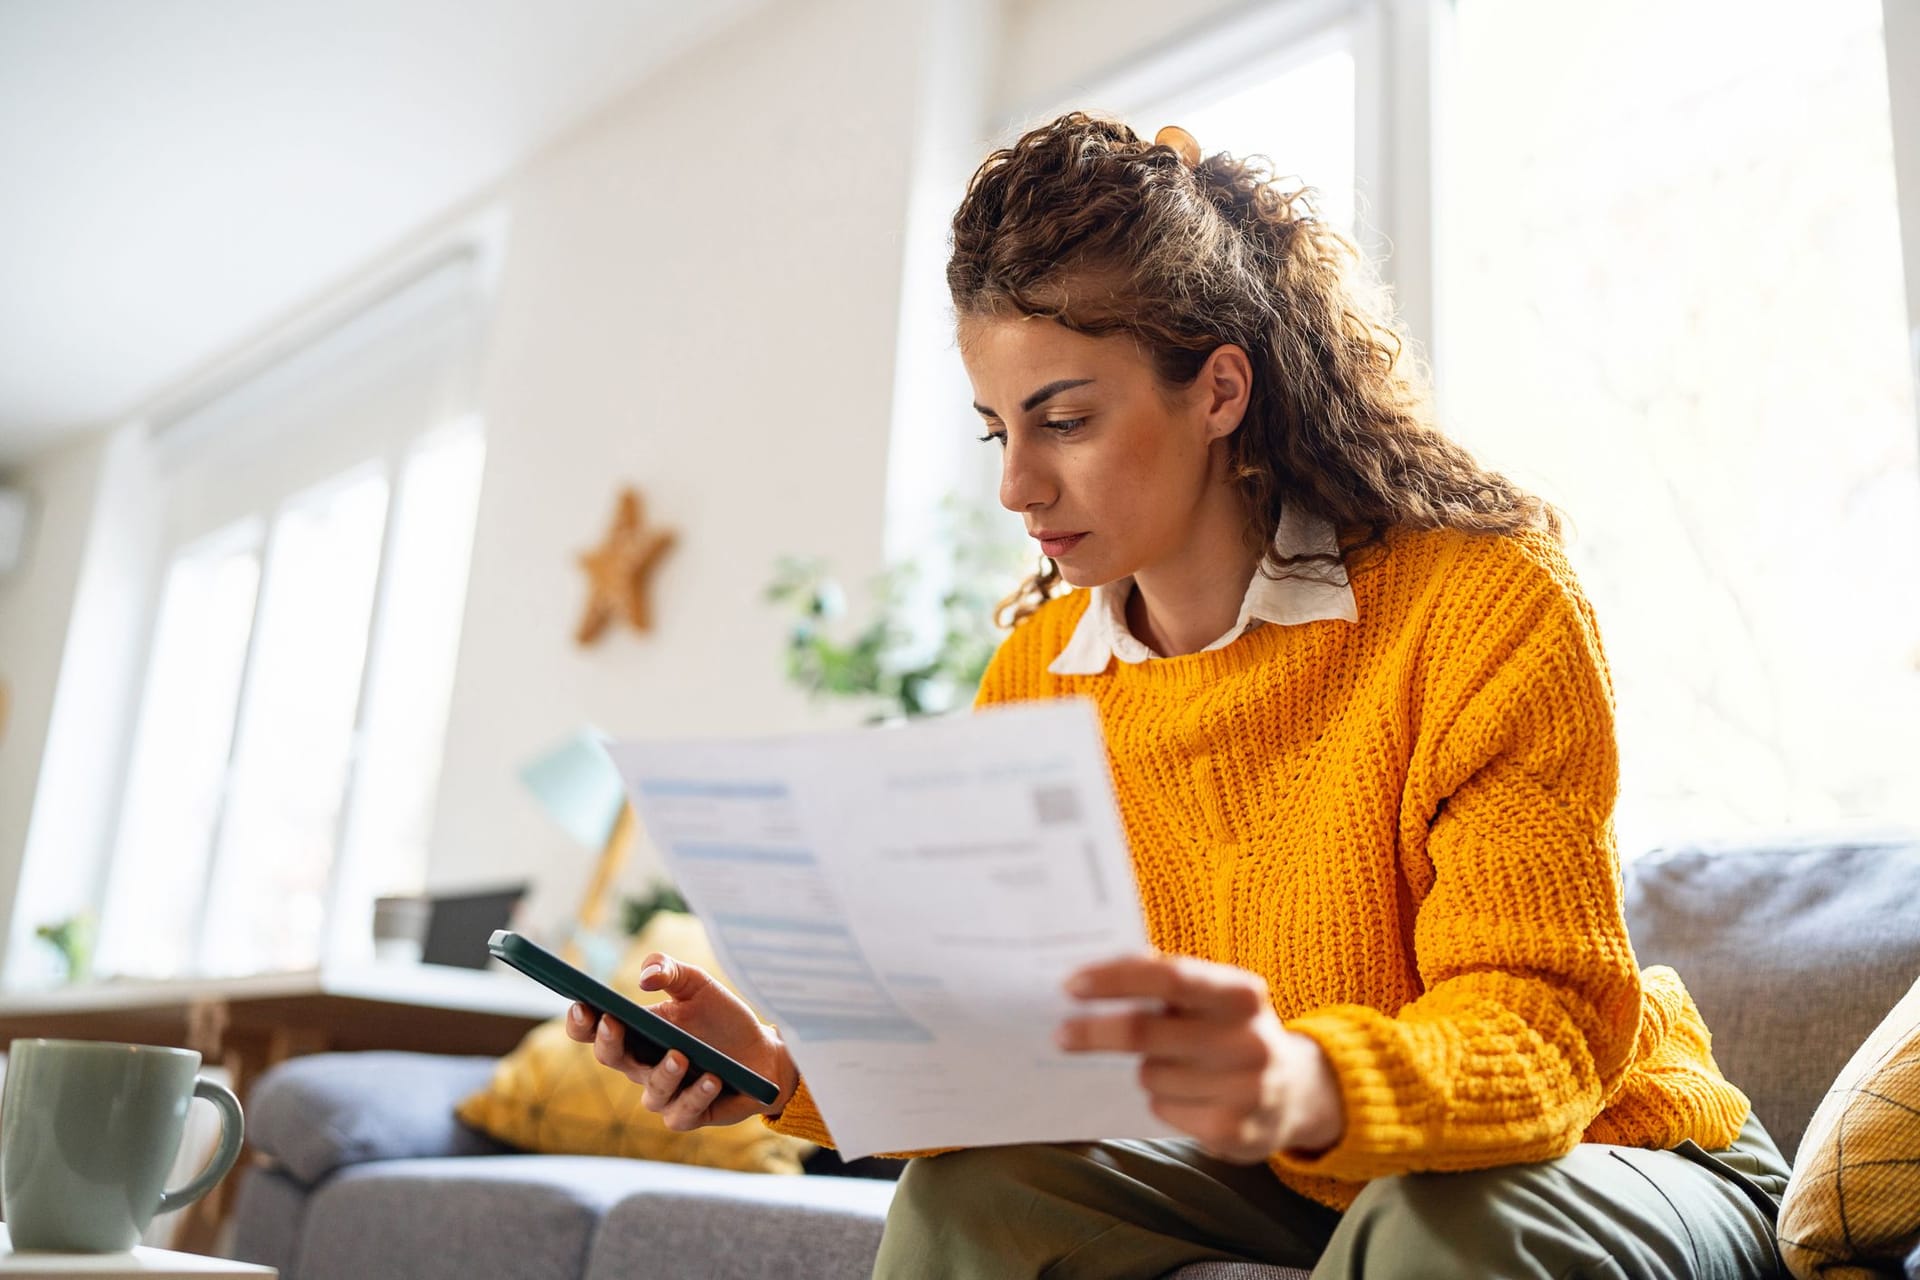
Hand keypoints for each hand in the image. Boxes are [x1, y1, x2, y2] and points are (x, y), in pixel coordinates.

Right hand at [562, 952, 799, 1131]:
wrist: (764, 1051)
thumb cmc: (722, 1017)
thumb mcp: (698, 984)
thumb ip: (670, 970)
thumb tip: (645, 978)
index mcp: (636, 1033)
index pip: (594, 1031)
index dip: (581, 1022)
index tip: (582, 1004)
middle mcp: (642, 1066)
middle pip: (612, 1059)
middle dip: (608, 1042)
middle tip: (614, 1023)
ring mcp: (665, 1093)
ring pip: (651, 1092)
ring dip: (664, 1074)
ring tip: (680, 1055)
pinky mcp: (689, 1114)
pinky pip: (683, 1112)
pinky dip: (696, 1095)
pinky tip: (712, 1078)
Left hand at [1056, 952, 1344, 1162]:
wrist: (1297, 1093)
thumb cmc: (1233, 1031)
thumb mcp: (1217, 996)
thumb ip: (1167, 979)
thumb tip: (1095, 975)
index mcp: (1242, 994)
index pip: (1169, 977)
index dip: (1116, 980)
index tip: (1072, 986)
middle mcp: (1249, 1040)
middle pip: (1145, 1032)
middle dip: (1094, 1032)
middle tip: (1062, 1034)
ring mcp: (1245, 1090)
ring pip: (1150, 1075)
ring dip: (1146, 1070)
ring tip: (1177, 1067)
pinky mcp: (1233, 1132)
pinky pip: (1163, 1110)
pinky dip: (1164, 1102)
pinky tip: (1192, 1097)